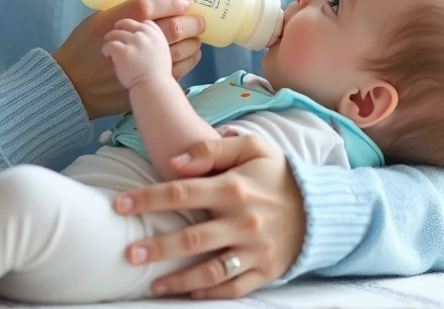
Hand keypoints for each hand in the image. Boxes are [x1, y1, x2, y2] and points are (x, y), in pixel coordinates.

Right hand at [54, 0, 203, 118]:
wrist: (72, 85)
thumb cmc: (82, 48)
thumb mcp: (96, 21)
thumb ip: (123, 13)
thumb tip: (154, 3)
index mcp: (111, 24)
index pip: (147, 6)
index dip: (170, 1)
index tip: (184, 0)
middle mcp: (127, 45)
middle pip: (171, 28)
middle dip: (192, 21)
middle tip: (199, 18)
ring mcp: (138, 67)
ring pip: (180, 51)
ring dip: (194, 41)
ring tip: (197, 35)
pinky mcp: (144, 84)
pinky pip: (177, 71)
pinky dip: (189, 60)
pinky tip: (191, 53)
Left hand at [103, 18, 171, 88]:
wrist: (153, 88)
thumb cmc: (158, 77)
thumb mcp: (163, 55)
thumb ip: (154, 44)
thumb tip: (145, 40)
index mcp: (156, 36)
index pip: (145, 22)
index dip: (136, 27)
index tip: (131, 34)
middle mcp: (145, 35)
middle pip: (127, 23)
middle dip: (119, 29)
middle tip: (114, 36)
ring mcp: (133, 41)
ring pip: (115, 33)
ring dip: (110, 39)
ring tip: (109, 48)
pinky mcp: (121, 50)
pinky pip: (109, 44)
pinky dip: (106, 49)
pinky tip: (107, 54)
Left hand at [114, 134, 304, 298]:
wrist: (322, 208)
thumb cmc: (278, 174)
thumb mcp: (252, 148)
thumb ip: (212, 150)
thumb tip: (176, 161)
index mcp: (234, 188)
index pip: (181, 192)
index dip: (147, 199)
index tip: (120, 205)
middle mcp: (242, 221)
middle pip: (191, 237)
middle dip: (157, 247)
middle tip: (129, 253)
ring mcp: (254, 250)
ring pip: (210, 270)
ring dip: (178, 280)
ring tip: (152, 284)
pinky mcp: (265, 271)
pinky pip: (232, 287)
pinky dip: (209, 293)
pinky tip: (187, 294)